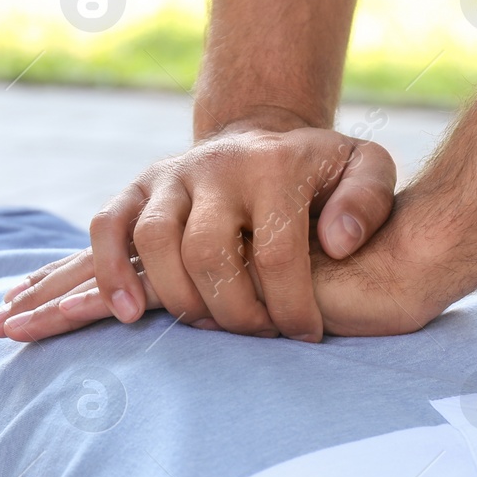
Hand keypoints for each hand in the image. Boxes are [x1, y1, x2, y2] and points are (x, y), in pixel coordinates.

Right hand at [0, 125, 396, 341]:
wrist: (266, 141)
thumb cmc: (322, 172)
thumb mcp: (365, 168)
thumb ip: (368, 198)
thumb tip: (340, 242)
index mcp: (275, 165)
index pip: (276, 252)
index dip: (291, 305)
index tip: (306, 335)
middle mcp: (218, 165)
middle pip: (209, 252)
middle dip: (235, 311)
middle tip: (259, 335)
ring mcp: (172, 175)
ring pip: (154, 241)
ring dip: (177, 298)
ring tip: (203, 329)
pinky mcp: (139, 188)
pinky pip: (108, 225)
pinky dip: (109, 269)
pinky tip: (126, 312)